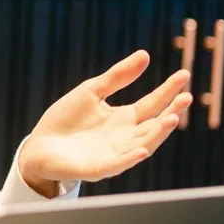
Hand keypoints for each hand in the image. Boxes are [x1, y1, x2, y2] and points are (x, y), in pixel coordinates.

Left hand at [18, 50, 191, 196]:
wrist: (38, 146)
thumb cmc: (65, 120)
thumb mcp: (92, 92)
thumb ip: (118, 76)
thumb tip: (145, 54)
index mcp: (123, 119)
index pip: (152, 104)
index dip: (168, 90)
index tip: (184, 75)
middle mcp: (124, 138)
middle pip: (153, 125)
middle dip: (170, 113)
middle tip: (186, 98)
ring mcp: (113, 154)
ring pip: (142, 145)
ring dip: (157, 134)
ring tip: (172, 118)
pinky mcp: (96, 169)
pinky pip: (117, 164)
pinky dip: (130, 158)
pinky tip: (141, 149)